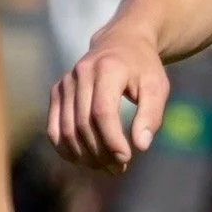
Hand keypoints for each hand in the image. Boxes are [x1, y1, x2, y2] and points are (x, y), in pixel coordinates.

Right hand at [48, 29, 169, 173]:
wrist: (122, 42)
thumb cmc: (143, 68)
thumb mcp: (157, 86)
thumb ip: (151, 115)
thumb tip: (140, 146)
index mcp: (107, 69)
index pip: (102, 112)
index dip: (111, 140)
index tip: (125, 159)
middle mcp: (80, 74)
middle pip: (83, 124)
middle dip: (100, 152)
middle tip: (118, 169)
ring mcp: (65, 82)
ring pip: (66, 129)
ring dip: (84, 156)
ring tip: (105, 168)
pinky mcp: (57, 91)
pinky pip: (54, 127)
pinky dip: (66, 148)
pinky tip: (83, 161)